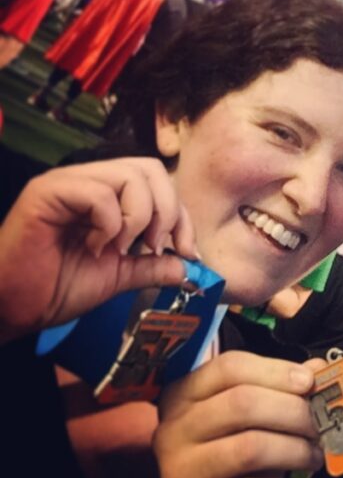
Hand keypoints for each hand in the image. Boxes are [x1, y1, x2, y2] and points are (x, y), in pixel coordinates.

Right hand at [0, 158, 198, 342]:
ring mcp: (67, 182)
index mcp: (106, 193)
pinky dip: (108, 223)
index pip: (158, 181)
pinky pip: (99, 193)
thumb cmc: (54, 289)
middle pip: (150, 169)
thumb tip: (190, 266)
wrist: (12, 309)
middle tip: (153, 247)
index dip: (180, 215)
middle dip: (166, 211)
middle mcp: (88, 180)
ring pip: (130, 176)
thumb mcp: (117, 276)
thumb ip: (152, 266)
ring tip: (120, 248)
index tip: (187, 251)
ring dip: (137, 218)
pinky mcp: (47, 192)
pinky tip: (93, 246)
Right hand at [154, 352, 324, 477]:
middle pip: (242, 404)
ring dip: (294, 451)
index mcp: (185, 394)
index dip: (275, 370)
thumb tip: (318, 368)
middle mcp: (173, 428)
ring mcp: (177, 472)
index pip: (229, 367)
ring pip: (249, 448)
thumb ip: (282, 390)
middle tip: (320, 425)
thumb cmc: (235, 461)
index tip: (308, 381)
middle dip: (292, 412)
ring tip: (313, 456)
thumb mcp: (254, 419)